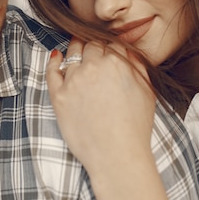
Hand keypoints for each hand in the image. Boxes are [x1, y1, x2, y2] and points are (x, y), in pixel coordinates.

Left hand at [46, 38, 156, 174]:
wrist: (117, 155)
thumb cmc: (135, 128)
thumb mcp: (147, 92)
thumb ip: (138, 66)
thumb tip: (129, 51)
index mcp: (117, 63)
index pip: (111, 44)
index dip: (111, 47)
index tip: (109, 51)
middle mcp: (93, 67)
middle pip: (90, 45)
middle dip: (93, 46)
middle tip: (92, 50)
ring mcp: (73, 81)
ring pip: (71, 54)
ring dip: (75, 50)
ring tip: (75, 50)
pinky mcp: (58, 96)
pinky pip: (52, 71)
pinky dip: (53, 62)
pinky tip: (56, 58)